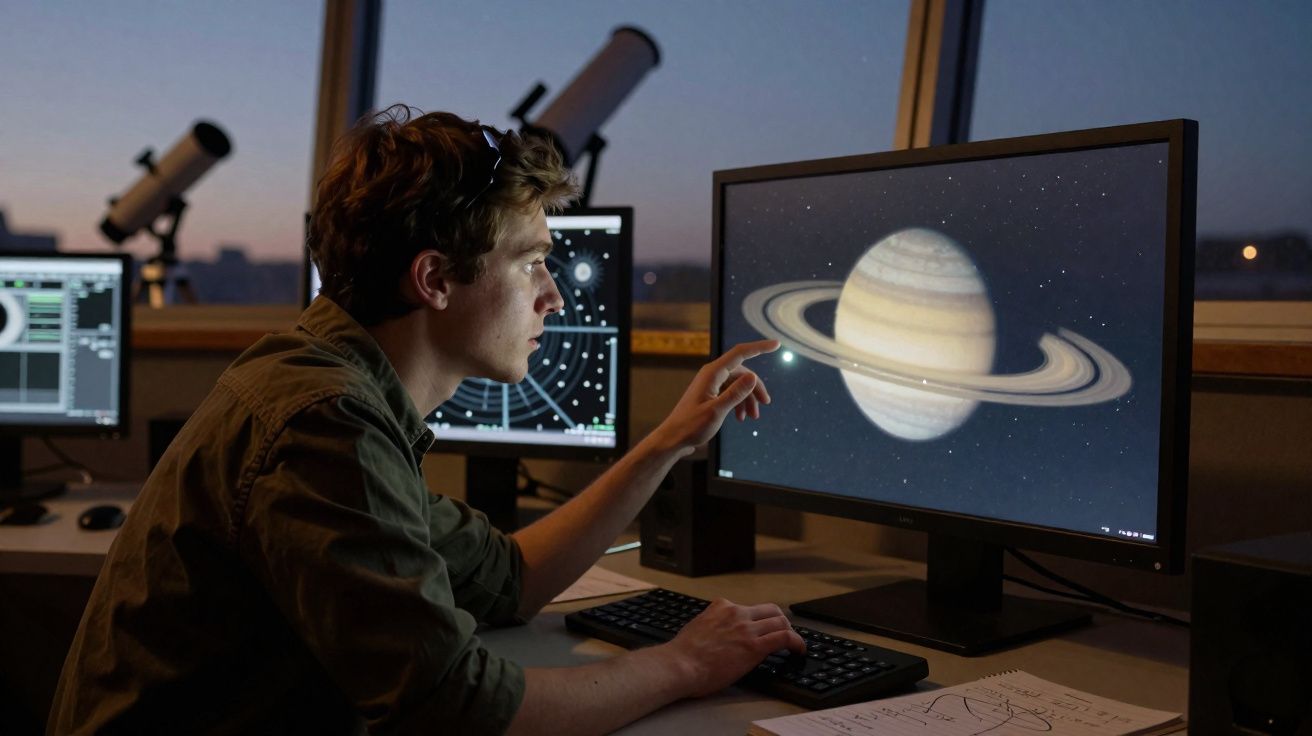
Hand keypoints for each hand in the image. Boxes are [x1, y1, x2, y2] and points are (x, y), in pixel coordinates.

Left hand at [648, 339, 779, 456]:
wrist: (674, 439)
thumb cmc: (691, 426)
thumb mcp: (717, 411)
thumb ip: (735, 393)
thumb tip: (753, 376)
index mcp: (712, 373)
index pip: (740, 353)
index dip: (759, 347)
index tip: (776, 344)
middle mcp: (711, 375)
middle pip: (742, 372)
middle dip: (755, 387)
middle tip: (765, 403)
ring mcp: (710, 384)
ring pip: (738, 384)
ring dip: (748, 398)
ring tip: (753, 417)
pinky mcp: (710, 394)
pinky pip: (730, 392)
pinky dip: (739, 403)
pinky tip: (741, 418)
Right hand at [662, 598, 805, 697]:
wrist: (680, 665)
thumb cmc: (683, 655)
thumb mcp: (698, 628)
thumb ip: (713, 626)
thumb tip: (720, 635)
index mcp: (720, 607)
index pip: (748, 608)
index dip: (758, 620)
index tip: (761, 629)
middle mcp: (736, 613)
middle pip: (769, 610)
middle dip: (779, 621)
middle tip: (782, 634)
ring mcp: (746, 628)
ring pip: (780, 621)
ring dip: (790, 631)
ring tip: (793, 644)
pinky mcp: (755, 646)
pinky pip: (785, 637)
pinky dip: (797, 642)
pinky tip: (799, 650)